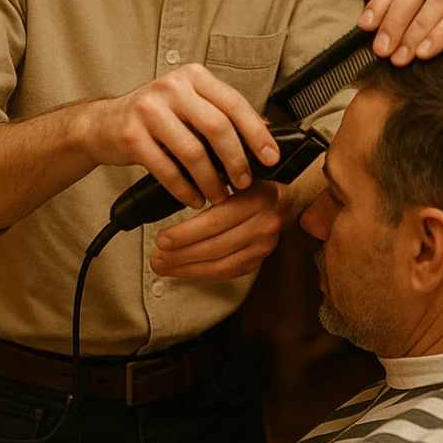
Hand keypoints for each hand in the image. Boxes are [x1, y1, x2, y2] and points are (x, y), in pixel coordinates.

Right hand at [79, 64, 279, 208]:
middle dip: (236, 160)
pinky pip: (166, 170)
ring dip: (211, 180)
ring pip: (193, 152)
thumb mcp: (189, 105)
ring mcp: (148, 110)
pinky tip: (194, 198)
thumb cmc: (154, 117)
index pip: (234, 103)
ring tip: (219, 195)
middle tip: (244, 182)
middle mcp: (171, 87)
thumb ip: (221, 114)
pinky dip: (185, 190)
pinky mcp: (130, 136)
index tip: (270, 157)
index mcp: (193, 77)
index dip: (256, 133)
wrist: (102, 124)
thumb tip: (265, 133)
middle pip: (217, 127)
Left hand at [149, 178, 288, 280]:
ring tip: (163, 265)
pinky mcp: (259, 259)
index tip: (162, 239)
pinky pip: (227, 273)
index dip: (187, 233)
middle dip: (182, 254)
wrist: (286, 197)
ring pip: (221, 264)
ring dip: (187, 268)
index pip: (217, 221)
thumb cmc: (254, 179)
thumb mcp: (238, 169)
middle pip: (217, 246)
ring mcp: (265, 245)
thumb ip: (213, 177)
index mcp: (259, 197)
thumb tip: (175, 182)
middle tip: (156, 257)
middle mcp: (265, 224)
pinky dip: (202, 273)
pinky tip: (182, 270)